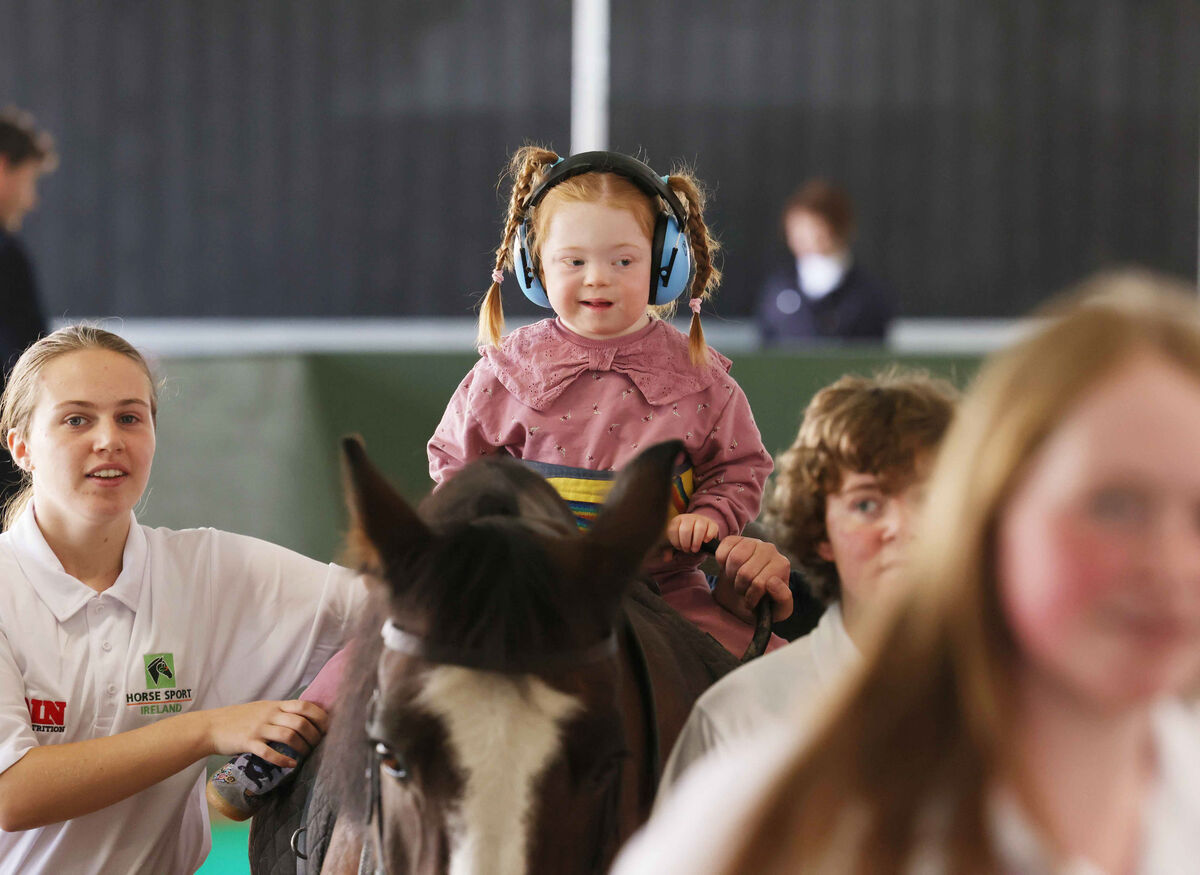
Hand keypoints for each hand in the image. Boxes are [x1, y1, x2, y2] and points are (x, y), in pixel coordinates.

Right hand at [203, 699, 328, 767]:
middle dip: (314, 736)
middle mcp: (269, 714)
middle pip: (301, 722)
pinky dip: (283, 759)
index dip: (320, 717)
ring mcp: (259, 728)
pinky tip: (292, 765)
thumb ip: (282, 711)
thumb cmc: (239, 718)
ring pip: (288, 736)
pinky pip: (269, 752)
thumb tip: (305, 719)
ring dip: (302, 748)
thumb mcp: (263, 708)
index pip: (305, 706)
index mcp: (275, 705)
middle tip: (319, 746)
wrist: (211, 726)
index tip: (329, 728)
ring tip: (307, 756)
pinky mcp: (248, 742)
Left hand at [666, 513, 719, 552]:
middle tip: (687, 550)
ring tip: (695, 549)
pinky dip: (709, 536)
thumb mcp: (675, 541)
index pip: (673, 530)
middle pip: (686, 529)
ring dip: (697, 542)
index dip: (675, 542)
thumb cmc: (684, 538)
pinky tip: (705, 542)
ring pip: (700, 528)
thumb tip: (666, 559)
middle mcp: (688, 518)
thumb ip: (669, 549)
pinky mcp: (712, 524)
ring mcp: (701, 519)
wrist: (698, 529)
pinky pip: (711, 528)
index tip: (678, 547)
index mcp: (676, 521)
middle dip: (686, 543)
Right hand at [711, 535, 792, 623]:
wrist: (743, 598)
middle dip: (740, 587)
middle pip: (745, 572)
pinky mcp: (736, 539)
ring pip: (734, 558)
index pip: (759, 583)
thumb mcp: (778, 610)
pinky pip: (723, 549)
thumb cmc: (762, 605)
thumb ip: (783, 599)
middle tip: (744, 591)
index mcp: (782, 565)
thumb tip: (773, 581)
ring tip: (737, 580)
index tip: (753, 601)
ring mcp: (752, 542)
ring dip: (731, 575)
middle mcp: (770, 549)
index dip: (751, 596)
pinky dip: (721, 562)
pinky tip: (728, 568)